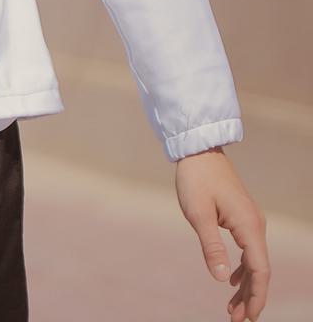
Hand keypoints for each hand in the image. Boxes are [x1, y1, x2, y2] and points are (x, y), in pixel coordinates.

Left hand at [176, 147, 268, 319]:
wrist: (199, 152)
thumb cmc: (196, 180)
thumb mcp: (198, 214)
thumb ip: (211, 247)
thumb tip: (222, 279)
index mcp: (249, 227)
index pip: (260, 270)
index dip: (257, 295)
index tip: (250, 317)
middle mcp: (256, 226)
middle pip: (259, 270)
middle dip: (250, 297)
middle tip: (237, 320)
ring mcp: (251, 222)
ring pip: (254, 262)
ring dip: (245, 285)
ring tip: (232, 308)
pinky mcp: (242, 219)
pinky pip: (248, 250)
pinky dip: (242, 269)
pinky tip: (232, 281)